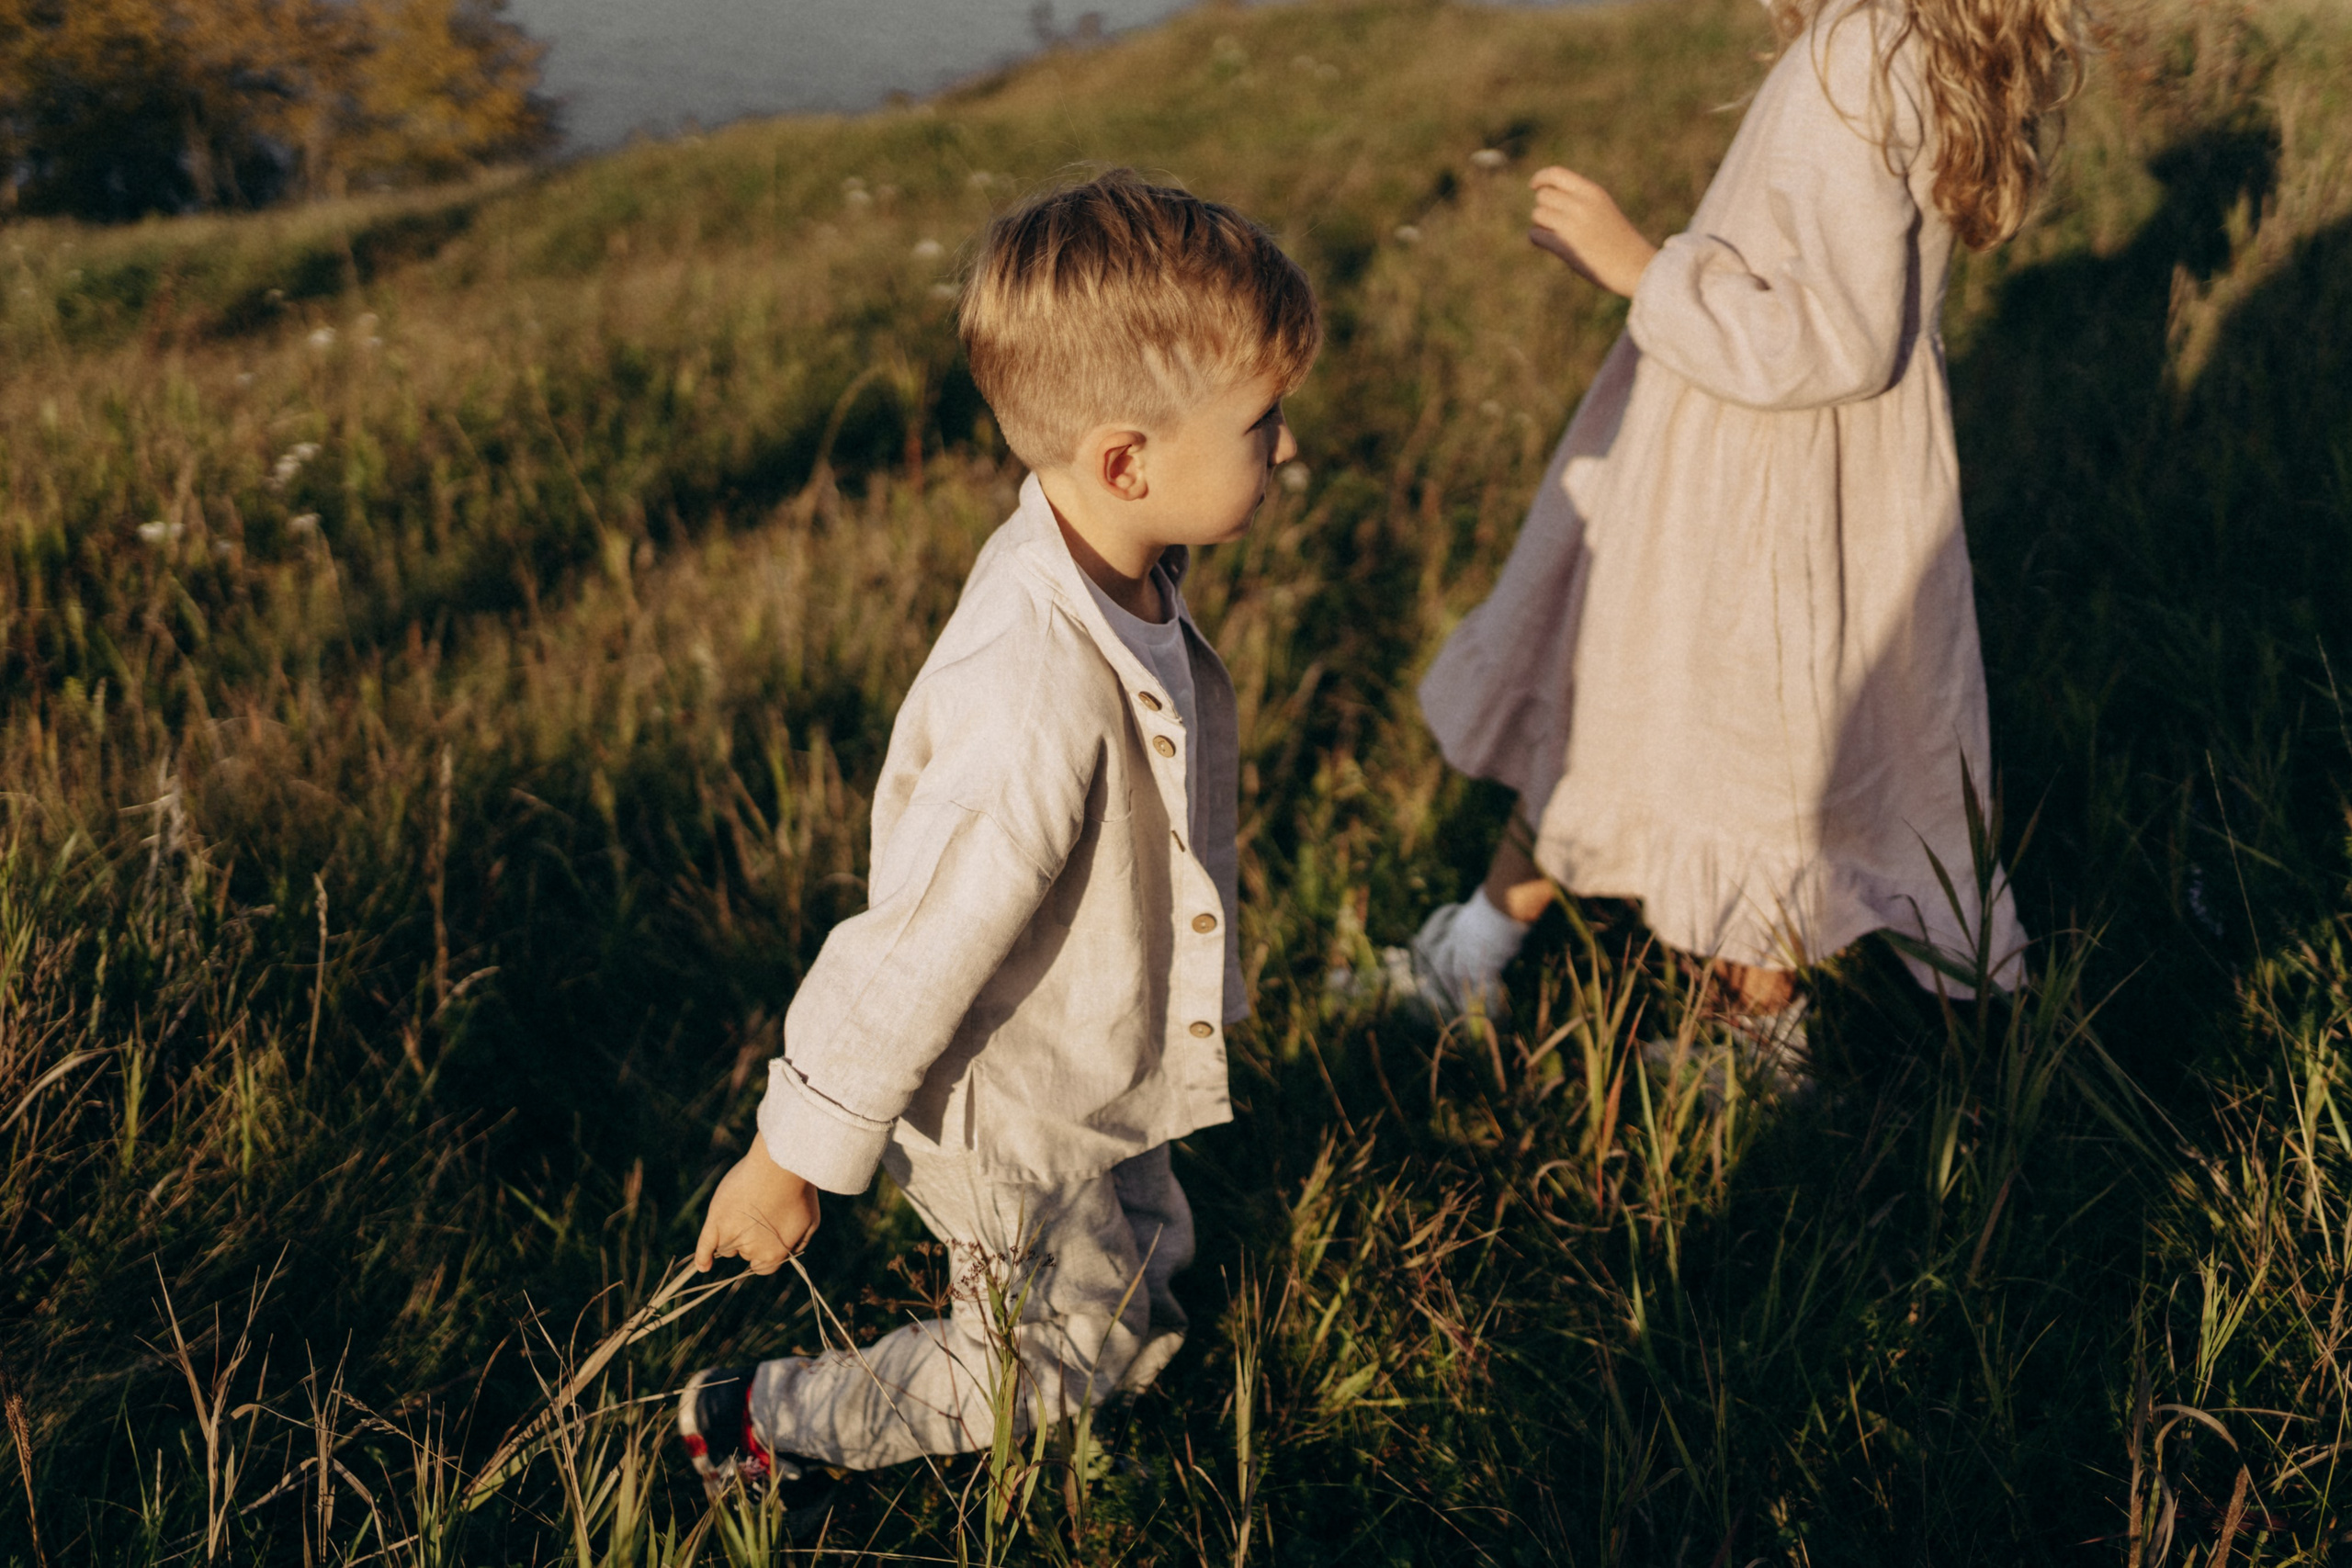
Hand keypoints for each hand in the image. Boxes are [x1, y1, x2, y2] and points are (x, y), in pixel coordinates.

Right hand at [695, 1140, 820, 1274]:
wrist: (780, 1166)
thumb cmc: (798, 1191)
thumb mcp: (810, 1222)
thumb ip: (798, 1243)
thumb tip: (789, 1252)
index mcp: (773, 1255)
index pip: (763, 1267)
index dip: (764, 1251)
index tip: (766, 1236)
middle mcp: (751, 1250)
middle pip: (746, 1253)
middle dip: (752, 1238)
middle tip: (761, 1212)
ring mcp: (731, 1235)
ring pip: (727, 1246)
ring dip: (733, 1235)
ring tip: (744, 1211)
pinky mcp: (715, 1220)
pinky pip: (705, 1245)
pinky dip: (702, 1256)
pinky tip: (703, 1266)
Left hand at [1528, 166, 1658, 298]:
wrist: (1634, 266)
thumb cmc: (1620, 240)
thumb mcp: (1603, 209)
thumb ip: (1580, 200)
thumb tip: (1546, 196)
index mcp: (1592, 192)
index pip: (1556, 174)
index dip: (1540, 178)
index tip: (1534, 186)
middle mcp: (1581, 204)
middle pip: (1543, 195)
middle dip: (1544, 207)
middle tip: (1555, 221)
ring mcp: (1572, 224)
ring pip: (1537, 214)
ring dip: (1541, 224)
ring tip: (1558, 235)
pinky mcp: (1564, 246)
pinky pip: (1535, 235)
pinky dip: (1538, 239)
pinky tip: (1552, 245)